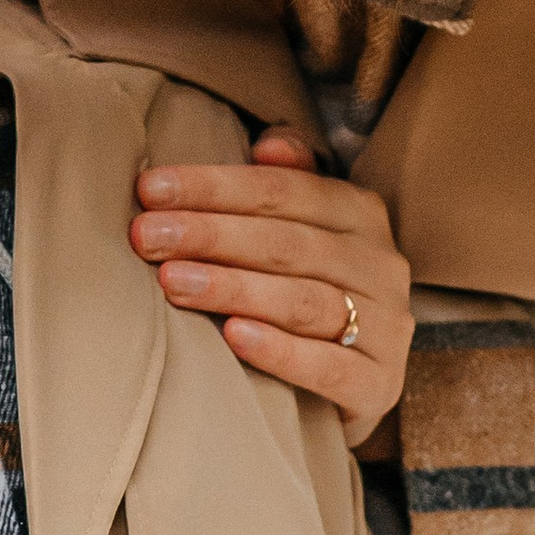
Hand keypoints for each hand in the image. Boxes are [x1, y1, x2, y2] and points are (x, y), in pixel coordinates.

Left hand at [131, 133, 413, 444]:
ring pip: (304, 301)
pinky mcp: (380, 386)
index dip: (214, 186)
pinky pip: (330, 367)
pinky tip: (233, 336)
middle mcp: (381, 265)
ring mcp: (388, 327)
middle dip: (210, 235)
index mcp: (360, 214)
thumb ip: (287, 182)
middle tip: (146, 236)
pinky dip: (280, 351)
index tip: (149, 190)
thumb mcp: (300, 232)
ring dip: (233, 288)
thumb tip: (267, 145)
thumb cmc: (304, 293)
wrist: (348, 389)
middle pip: (288, 243)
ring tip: (172, 282)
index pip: (283, 190)